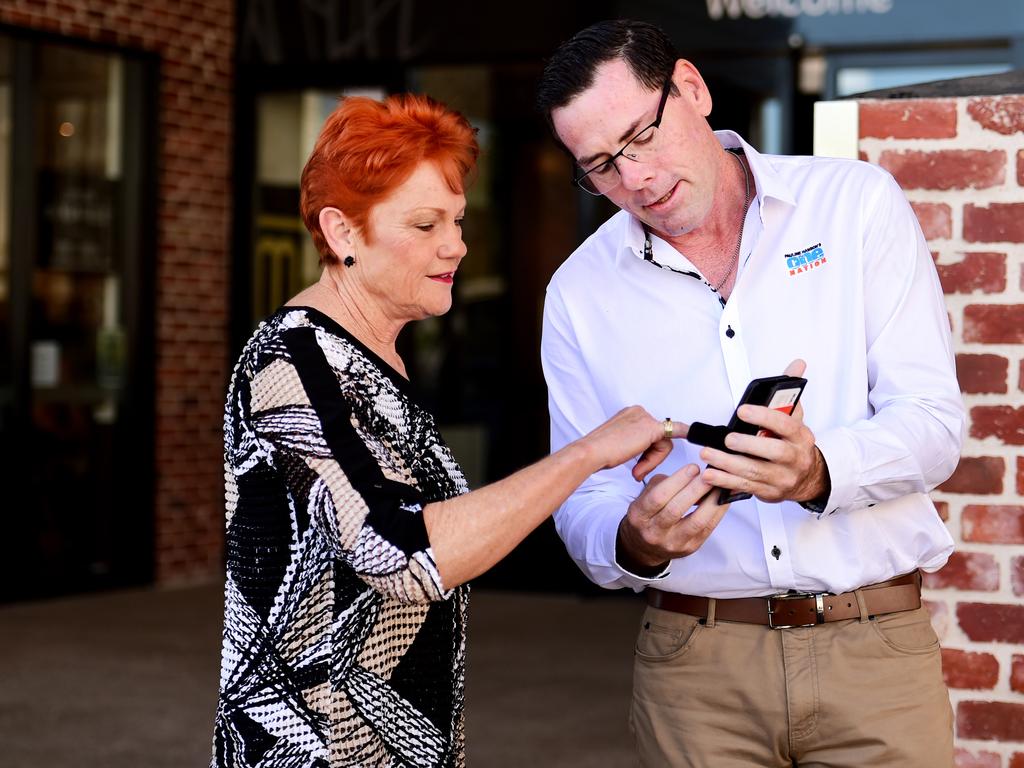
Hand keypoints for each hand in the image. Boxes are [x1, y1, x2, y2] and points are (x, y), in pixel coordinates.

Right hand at [576, 406, 687, 479]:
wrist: (591, 452)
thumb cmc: (599, 452)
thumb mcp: (618, 445)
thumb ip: (633, 444)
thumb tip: (643, 452)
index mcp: (628, 415)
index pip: (648, 431)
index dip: (649, 448)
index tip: (647, 457)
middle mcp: (637, 412)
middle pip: (658, 436)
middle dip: (651, 456)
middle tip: (637, 470)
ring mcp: (644, 417)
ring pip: (662, 441)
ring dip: (652, 459)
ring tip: (637, 469)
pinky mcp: (650, 427)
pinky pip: (672, 435)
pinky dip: (684, 436)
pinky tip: (692, 435)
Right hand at [616, 465, 728, 570]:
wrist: (645, 547)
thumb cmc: (648, 515)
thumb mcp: (645, 496)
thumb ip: (664, 483)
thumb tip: (692, 474)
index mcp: (639, 515)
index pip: (658, 497)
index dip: (677, 481)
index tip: (693, 468)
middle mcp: (654, 532)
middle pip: (676, 510)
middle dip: (695, 489)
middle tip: (709, 475)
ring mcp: (672, 543)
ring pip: (696, 522)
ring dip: (711, 502)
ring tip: (720, 486)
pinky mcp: (689, 548)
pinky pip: (707, 529)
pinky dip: (717, 512)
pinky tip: (723, 500)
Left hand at [699, 360, 828, 503]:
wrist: (809, 478)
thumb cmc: (794, 444)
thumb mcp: (795, 418)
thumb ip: (789, 393)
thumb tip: (797, 364)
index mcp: (801, 436)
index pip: (785, 424)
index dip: (764, 417)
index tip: (742, 410)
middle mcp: (794, 458)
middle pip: (773, 451)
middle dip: (747, 445)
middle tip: (726, 438)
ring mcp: (782, 477)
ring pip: (754, 471)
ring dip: (728, 464)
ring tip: (708, 454)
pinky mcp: (769, 492)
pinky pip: (745, 486)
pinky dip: (725, 481)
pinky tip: (710, 475)